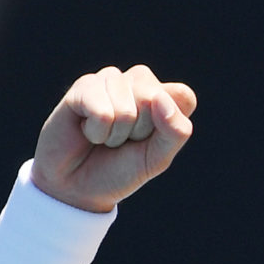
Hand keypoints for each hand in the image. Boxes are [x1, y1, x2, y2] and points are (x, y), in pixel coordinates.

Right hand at [30, 65, 196, 212]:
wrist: (79, 184)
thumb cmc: (122, 169)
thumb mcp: (157, 159)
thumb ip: (175, 132)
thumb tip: (160, 98)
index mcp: (165, 98)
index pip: (184, 96)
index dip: (170, 124)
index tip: (154, 140)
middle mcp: (139, 83)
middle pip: (153, 98)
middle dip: (141, 130)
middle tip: (126, 140)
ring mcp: (111, 80)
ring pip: (126, 109)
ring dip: (116, 134)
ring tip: (106, 137)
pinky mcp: (84, 85)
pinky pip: (101, 111)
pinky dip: (96, 132)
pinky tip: (88, 130)